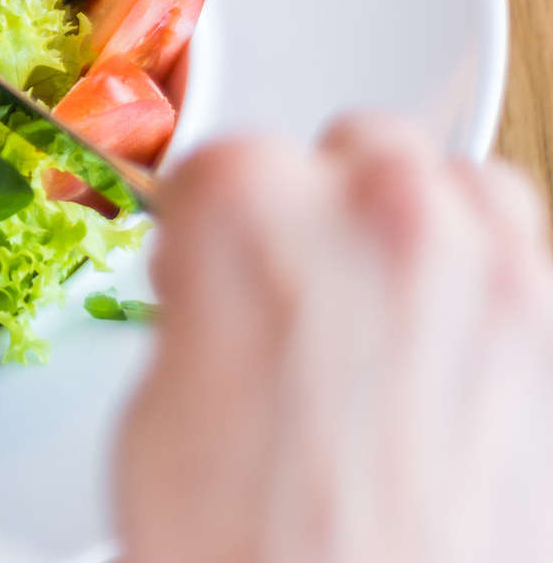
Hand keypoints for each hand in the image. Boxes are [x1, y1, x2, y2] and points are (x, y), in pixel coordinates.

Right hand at [116, 114, 552, 560]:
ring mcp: (490, 273)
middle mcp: (381, 216)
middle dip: (314, 212)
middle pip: (351, 149)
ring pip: (457, 185)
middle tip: (289, 303)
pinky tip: (443, 356)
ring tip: (375, 319)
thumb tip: (228, 280)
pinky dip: (488, 285)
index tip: (206, 270)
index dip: (207, 230)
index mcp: (252, 209)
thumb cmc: (250, 554)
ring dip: (414, 232)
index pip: (223, 160)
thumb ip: (203, 301)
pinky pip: (528, 263)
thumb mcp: (155, 403)